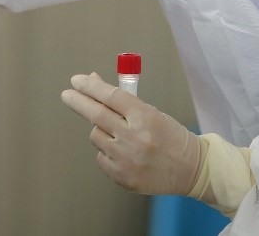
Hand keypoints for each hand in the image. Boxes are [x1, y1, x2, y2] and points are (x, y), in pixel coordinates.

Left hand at [61, 72, 201, 195]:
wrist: (191, 169)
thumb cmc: (170, 136)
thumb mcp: (152, 112)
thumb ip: (123, 100)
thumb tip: (94, 82)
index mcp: (145, 117)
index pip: (111, 96)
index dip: (90, 86)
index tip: (76, 80)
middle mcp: (135, 138)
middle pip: (96, 114)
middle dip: (77, 101)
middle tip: (66, 94)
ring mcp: (127, 159)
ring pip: (96, 136)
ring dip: (100, 130)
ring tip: (121, 135)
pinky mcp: (123, 177)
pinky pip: (101, 157)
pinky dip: (107, 151)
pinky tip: (124, 153)